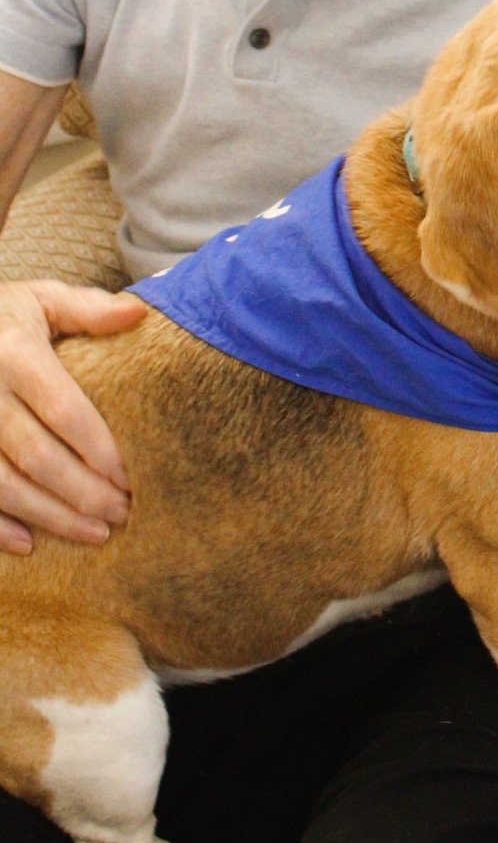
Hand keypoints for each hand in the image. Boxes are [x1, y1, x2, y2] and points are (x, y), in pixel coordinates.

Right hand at [0, 281, 144, 552]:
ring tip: (95, 533)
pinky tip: (30, 543)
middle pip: (37, 456)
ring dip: (50, 516)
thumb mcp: (41, 299)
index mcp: (15, 353)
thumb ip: (88, 309)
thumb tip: (139, 314)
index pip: (63, 410)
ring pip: (3, 484)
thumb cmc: (1, 315)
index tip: (132, 477)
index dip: (99, 449)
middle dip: (83, 492)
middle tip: (123, 512)